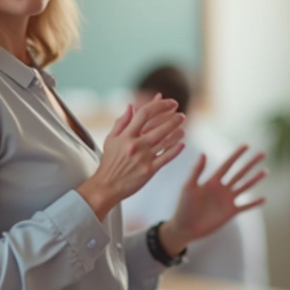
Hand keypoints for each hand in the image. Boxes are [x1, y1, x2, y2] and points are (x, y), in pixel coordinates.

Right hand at [76, 95, 185, 219]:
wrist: (106, 186)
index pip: (144, 113)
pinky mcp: (149, 170)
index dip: (159, 105)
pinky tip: (182, 143)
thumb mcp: (110, 139)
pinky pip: (166, 157)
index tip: (169, 103)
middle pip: (159, 127)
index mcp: (126, 136)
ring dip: (176, 133)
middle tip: (181, 115)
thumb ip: (121, 122)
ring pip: (165, 141)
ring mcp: (143, 158)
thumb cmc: (109, 162)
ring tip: (182, 127)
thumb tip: (131, 106)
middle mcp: (135, 145)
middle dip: (173, 119)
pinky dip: (175, 150)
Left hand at [158, 145, 267, 256]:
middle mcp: (222, 188)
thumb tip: (203, 153)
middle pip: (240, 173)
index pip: (227, 164)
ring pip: (245, 187)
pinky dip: (254, 203)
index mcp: (212, 181)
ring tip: (266, 170)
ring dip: (255, 179)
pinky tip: (264, 198)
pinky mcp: (230, 212)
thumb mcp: (189, 187)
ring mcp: (227, 200)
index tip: (246, 145)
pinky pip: (245, 206)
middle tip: (263, 153)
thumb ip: (197, 171)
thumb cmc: (184, 207)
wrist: (185, 228)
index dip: (237, 155)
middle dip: (251, 163)